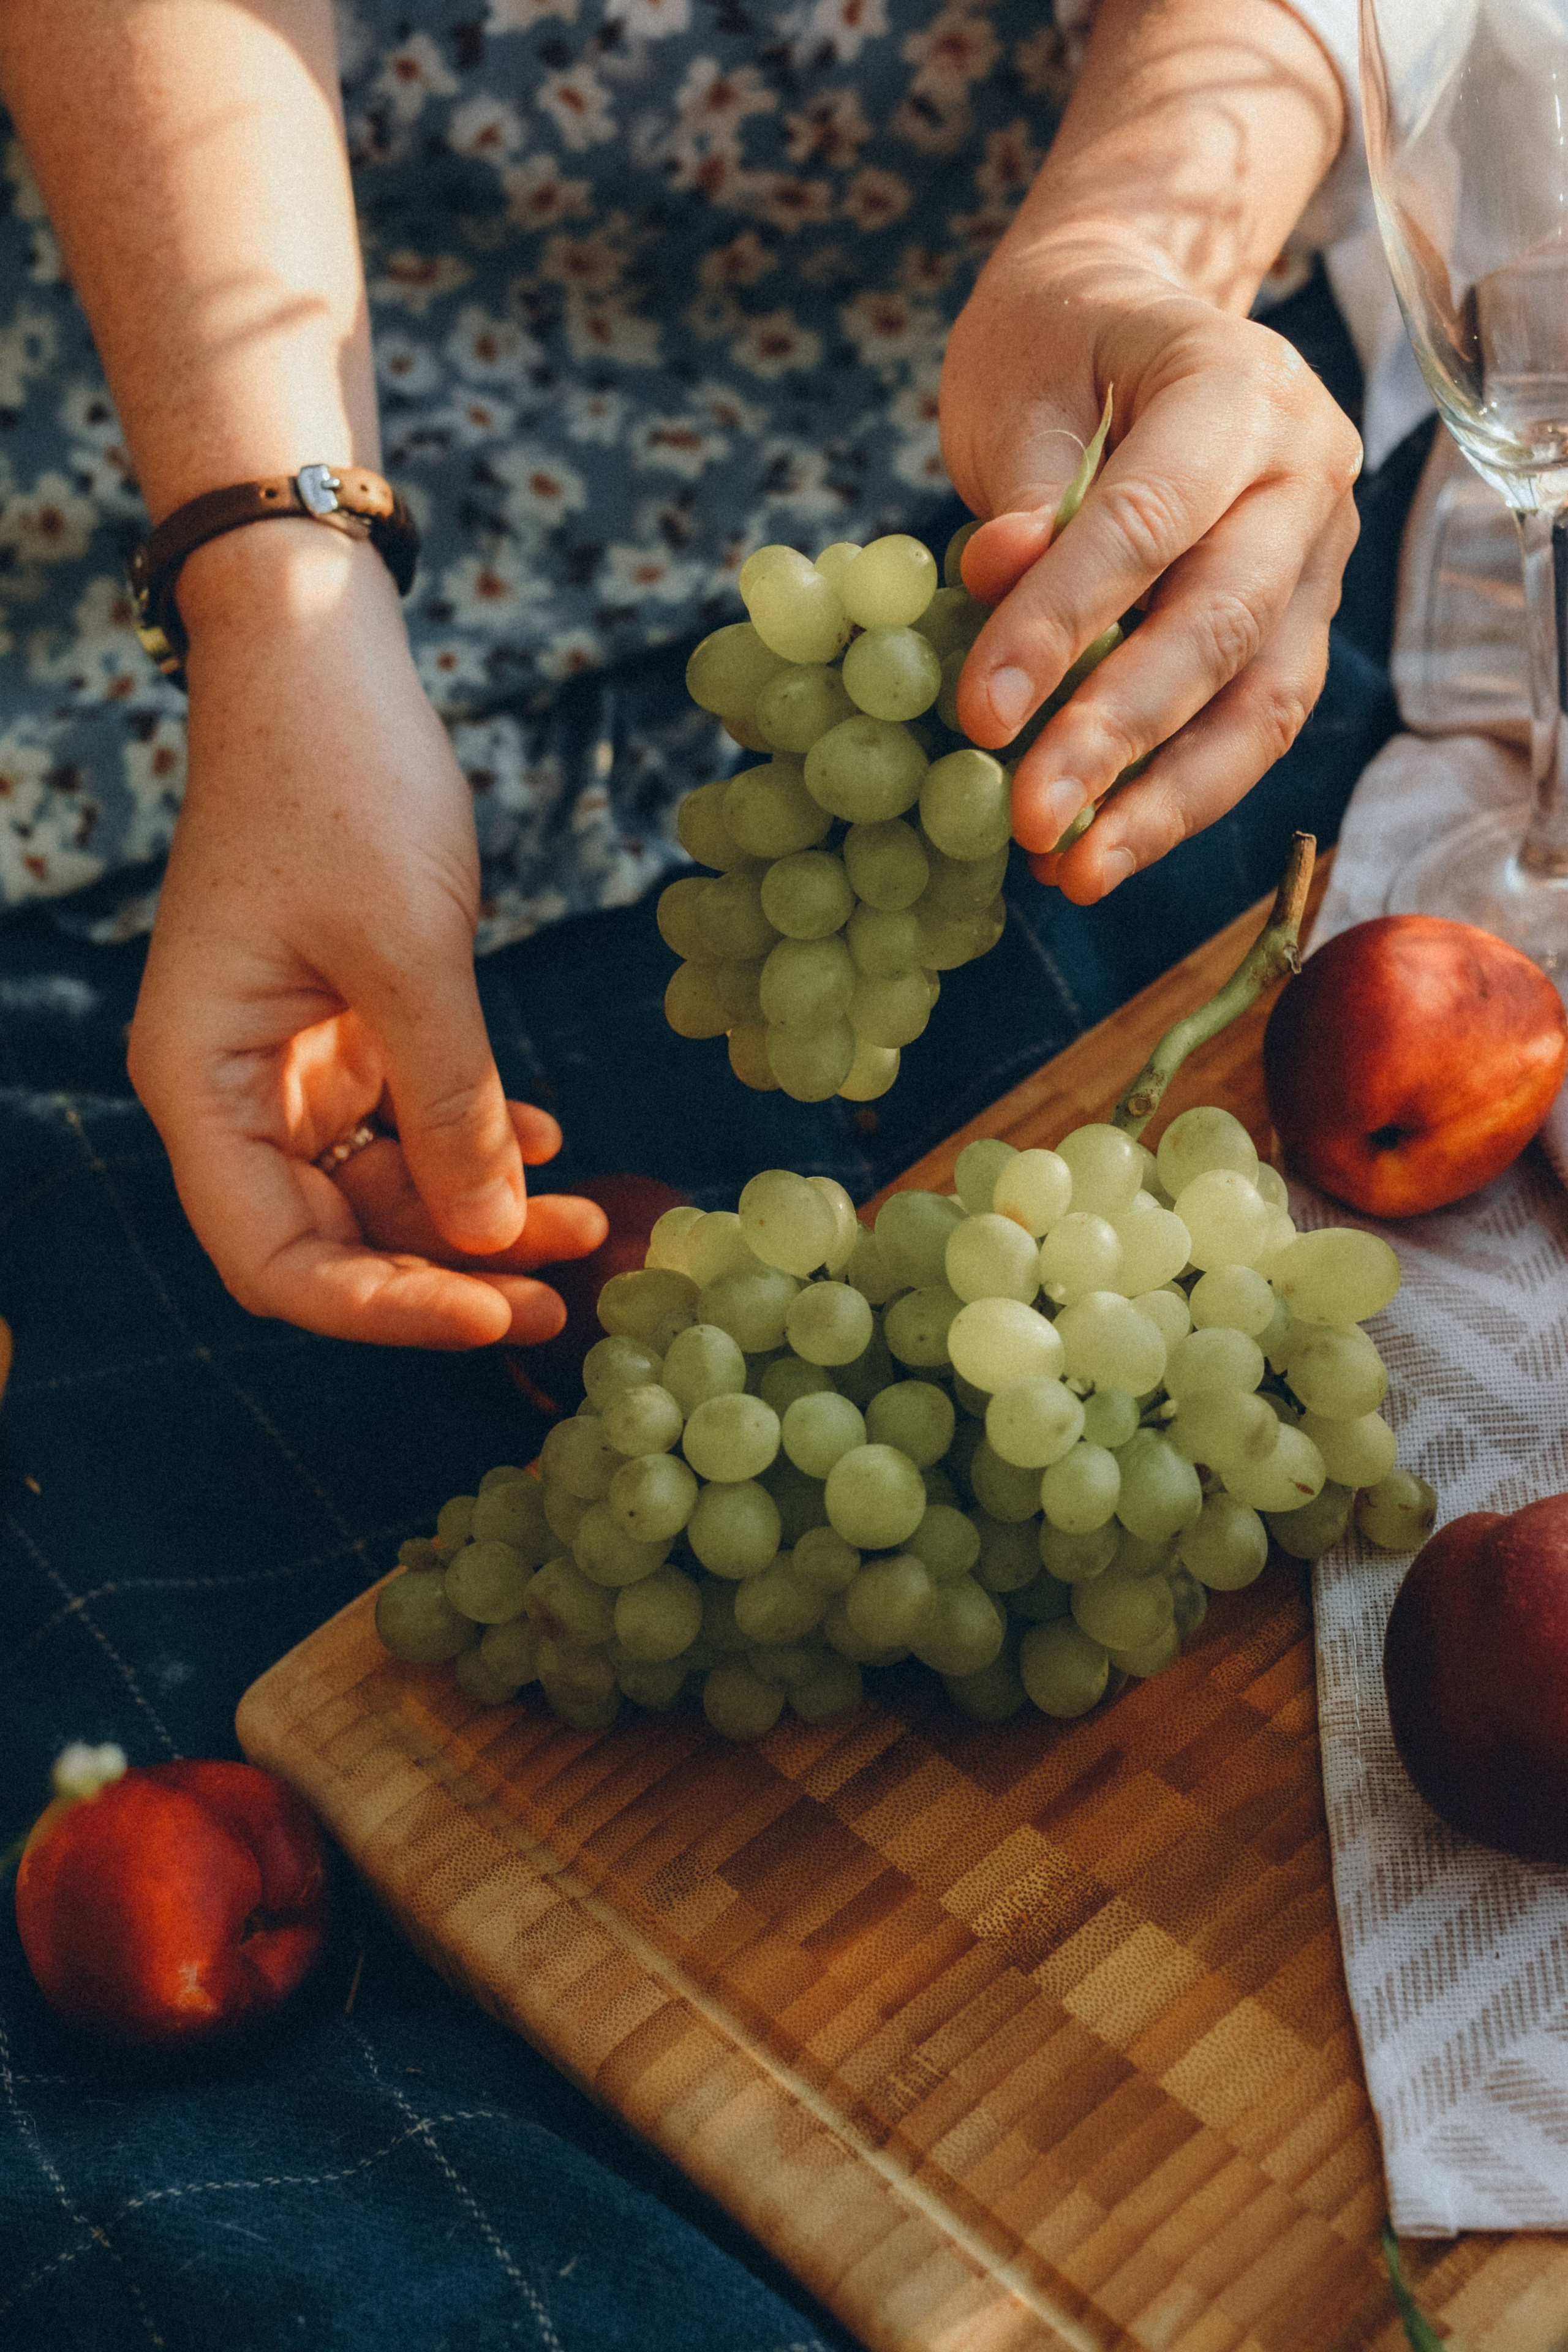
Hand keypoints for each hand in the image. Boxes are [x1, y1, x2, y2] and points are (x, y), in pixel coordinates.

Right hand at [128, 523, 606, 1347]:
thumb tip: (496, 1239)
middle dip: (449, 1276)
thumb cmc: (341, 783)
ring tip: (587, 1222)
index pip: (275, 1260)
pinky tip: (547, 1143)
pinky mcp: (345, 1029)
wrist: (325, 662)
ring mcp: (290, 1064)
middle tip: (568, 1297)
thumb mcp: (410, 952)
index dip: (383, 1311)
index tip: (496, 1315)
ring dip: (478, 1216)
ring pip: (382, 1193)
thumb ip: (449, 1104)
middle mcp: (232, 1091)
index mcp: (202, 1081)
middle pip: (332, 1242)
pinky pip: (407, 1127)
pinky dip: (473, 1145)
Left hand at [939, 242, 1362, 902]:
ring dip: (1165, 803)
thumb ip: (1020, 488)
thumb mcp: (1019, 385)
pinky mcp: (1301, 623)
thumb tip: (1002, 575)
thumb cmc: (1059, 345)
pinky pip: (1253, 725)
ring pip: (1262, 701)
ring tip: (1073, 874)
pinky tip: (1102, 851)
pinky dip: (1179, 797)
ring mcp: (1318, 555)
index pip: (1148, 523)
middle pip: (1221, 626)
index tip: (981, 716)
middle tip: (1031, 824)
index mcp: (1237, 388)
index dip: (1062, 624)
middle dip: (1119, 738)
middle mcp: (1305, 473)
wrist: (1127, 318)